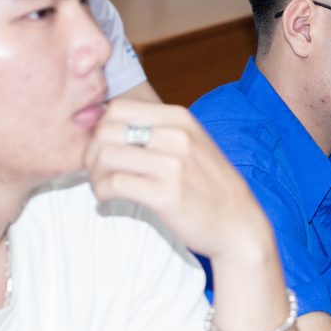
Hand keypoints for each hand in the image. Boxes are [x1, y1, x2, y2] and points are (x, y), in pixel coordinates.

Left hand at [84, 99, 274, 261]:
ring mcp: (172, 165)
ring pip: (105, 157)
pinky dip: (102, 193)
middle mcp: (176, 136)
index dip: (100, 128)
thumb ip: (157, 130)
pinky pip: (114, 185)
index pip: (117, 107)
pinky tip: (109, 200)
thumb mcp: (191, 143)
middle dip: (91, 152)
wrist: (238, 222)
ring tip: (103, 186)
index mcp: (180, 118)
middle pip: (105, 130)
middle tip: (98, 171)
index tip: (104, 148)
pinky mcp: (165, 195)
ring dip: (94, 175)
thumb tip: (105, 124)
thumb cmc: (209, 185)